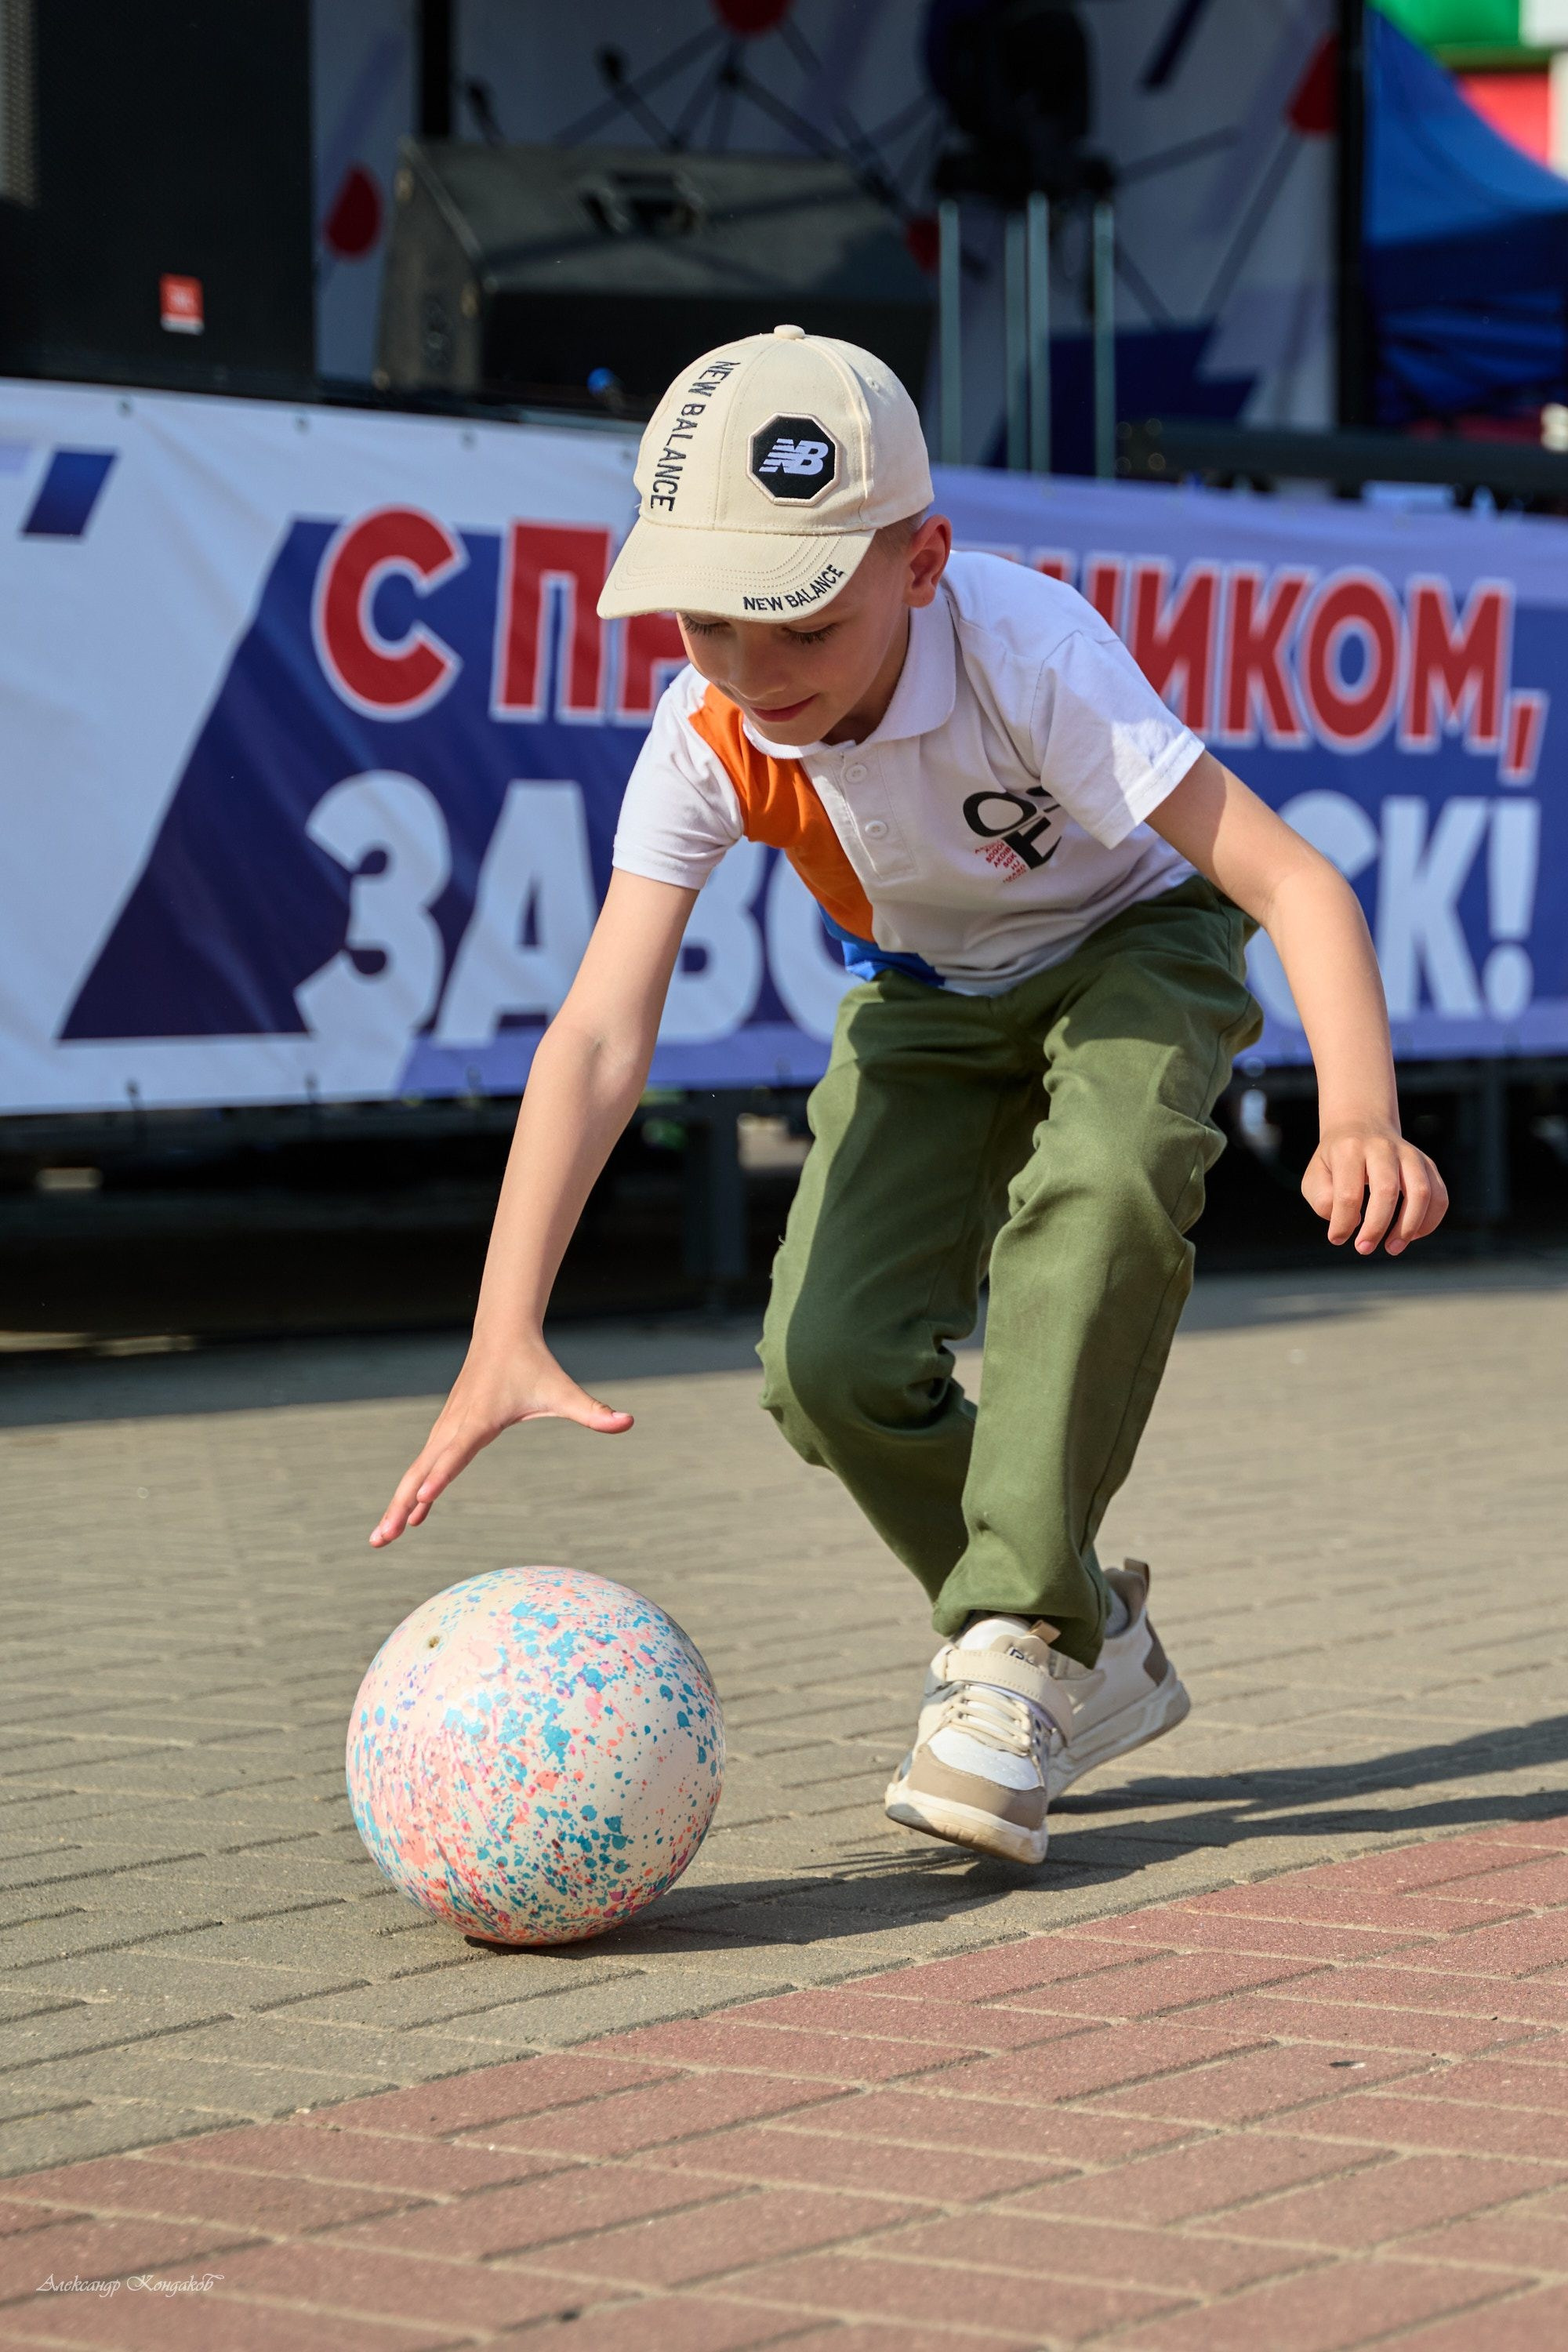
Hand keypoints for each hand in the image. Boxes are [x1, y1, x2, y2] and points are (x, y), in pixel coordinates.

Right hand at [369, 1339, 632, 1546]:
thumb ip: (593, 1412)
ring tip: (381, 1539)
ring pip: (415, 1471)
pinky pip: (422, 1465)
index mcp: (480, 1420)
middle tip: (382, 1539)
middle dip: (401, 1506)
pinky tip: (408, 1516)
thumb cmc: (535, 1366)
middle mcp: (455, 1426)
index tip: (421, 1504)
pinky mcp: (444, 1430)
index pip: (457, 1454)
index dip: (441, 1478)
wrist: (503, 1334)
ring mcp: (445, 1428)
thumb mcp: (563, 1392)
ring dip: (397, 1504)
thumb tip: (628, 1422)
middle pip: (422, 1471)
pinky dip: (410, 1490)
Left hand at [1302, 1127, 1447, 1256]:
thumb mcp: (1316, 1174)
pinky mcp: (1427, 1164)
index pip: (1348, 1193)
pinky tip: (1413, 1235)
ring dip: (1408, 1227)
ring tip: (1392, 1247)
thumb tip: (1345, 1219)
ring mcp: (1409, 1154)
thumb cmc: (1336, 1159)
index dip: (1343, 1222)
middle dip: (1376, 1227)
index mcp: (1349, 1149)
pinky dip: (1430, 1220)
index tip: (1337, 1238)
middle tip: (1364, 1248)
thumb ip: (1322, 1198)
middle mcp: (1382, 1148)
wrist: (1362, 1125)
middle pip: (1387, 1191)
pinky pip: (1439, 1195)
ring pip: (1420, 1192)